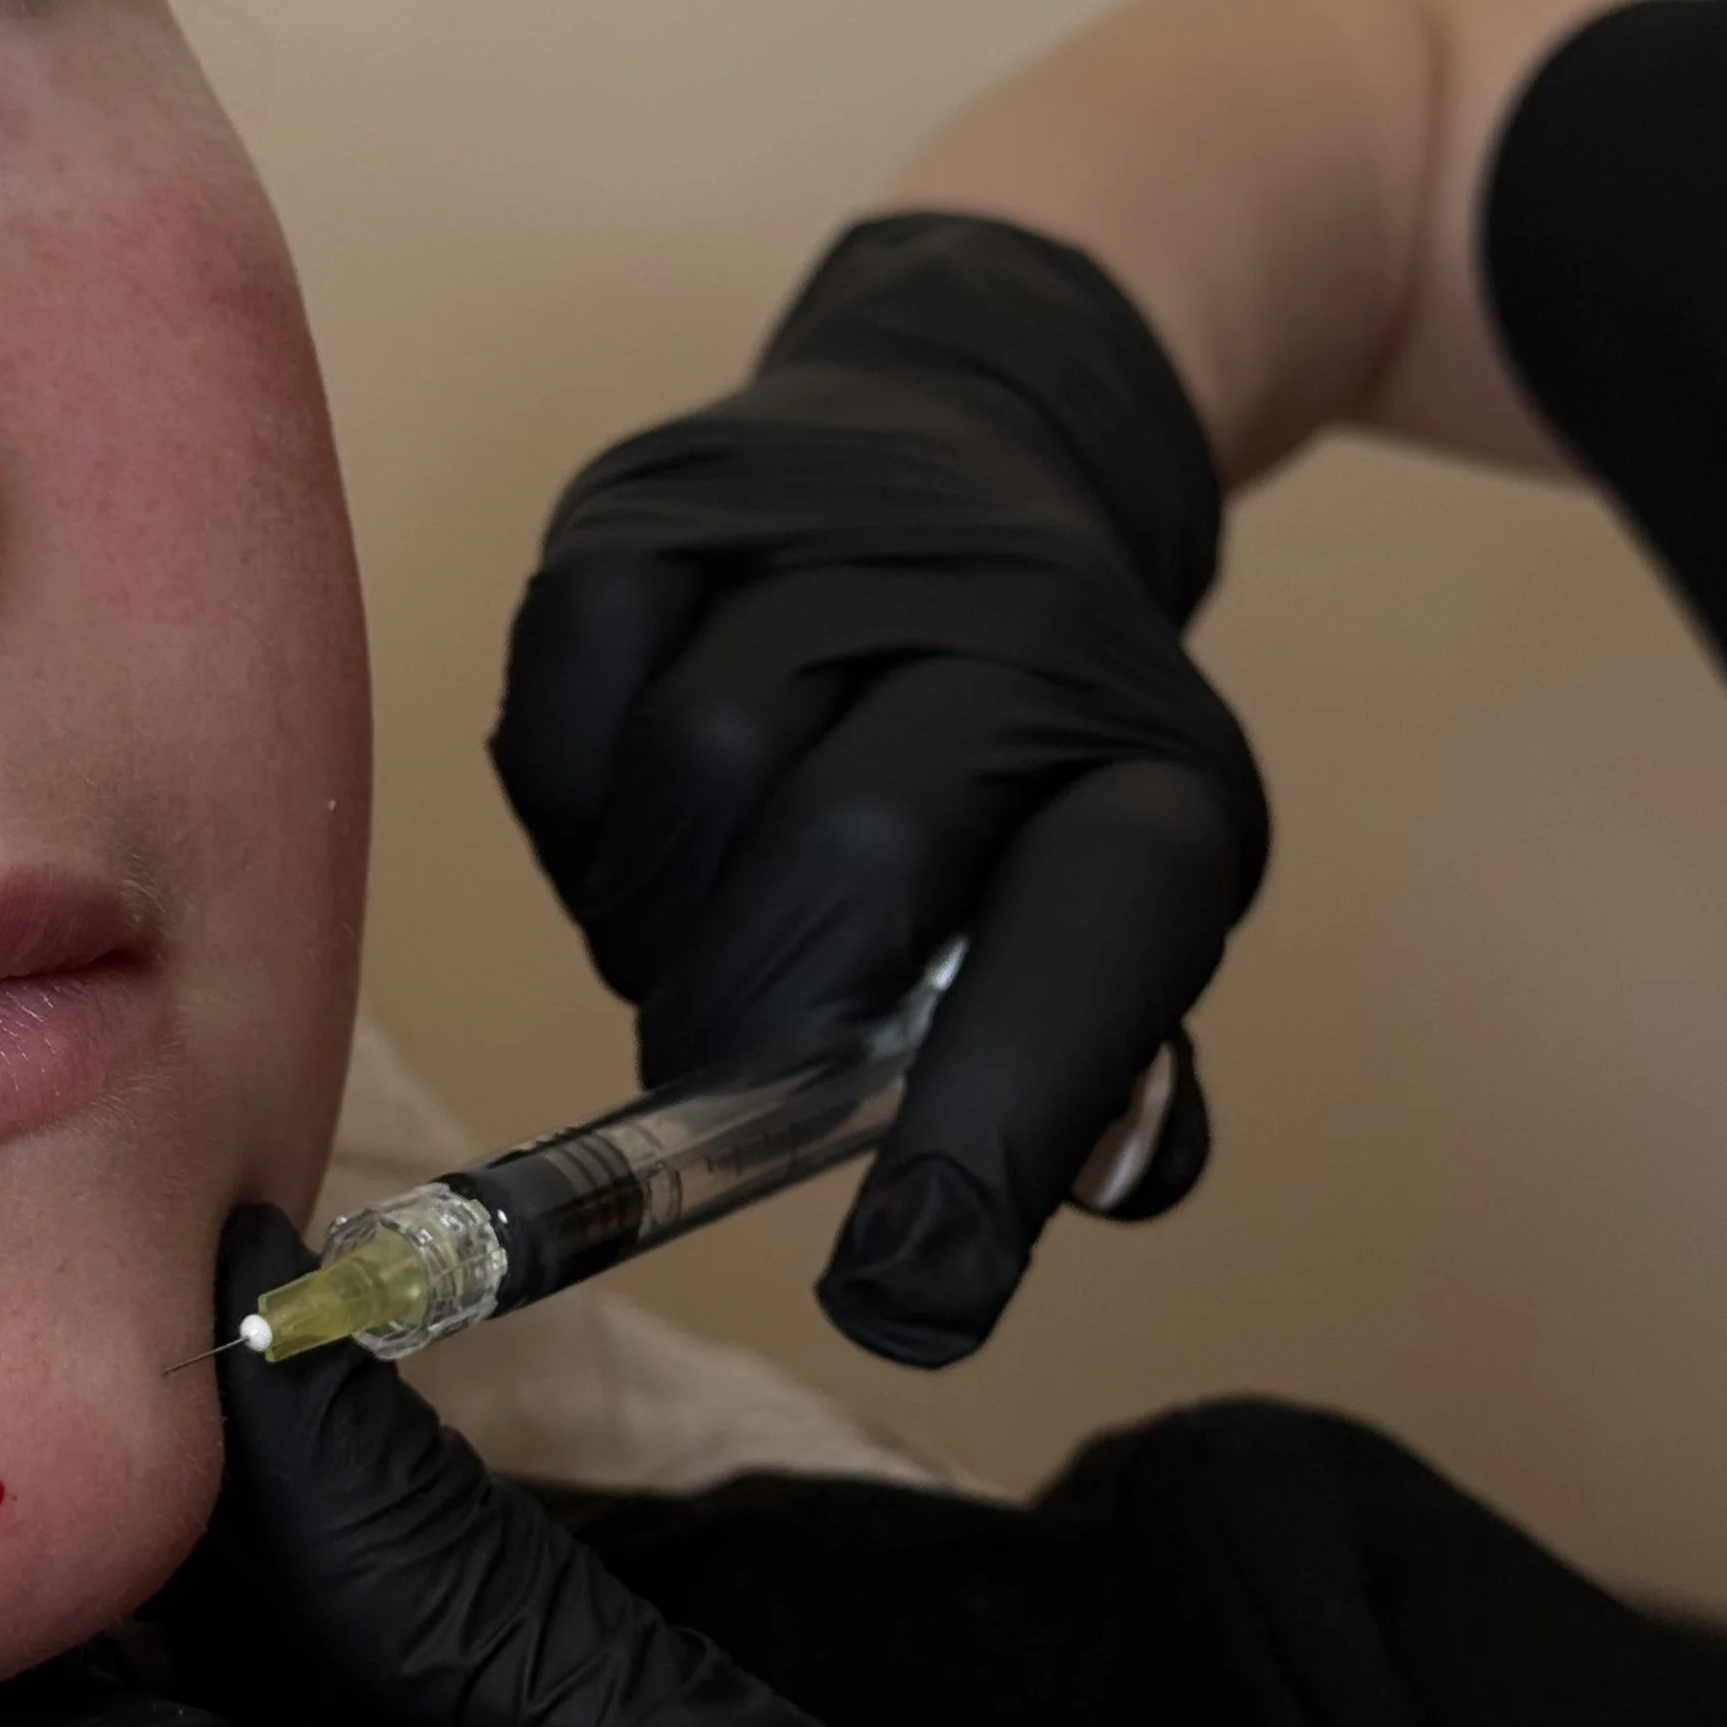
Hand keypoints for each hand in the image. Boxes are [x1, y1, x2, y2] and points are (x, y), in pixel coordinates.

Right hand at [491, 212, 1267, 1363]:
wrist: (974, 438)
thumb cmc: (1021, 751)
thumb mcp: (1111, 900)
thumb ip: (1068, 1085)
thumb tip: (943, 1270)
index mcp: (1154, 771)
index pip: (1092, 948)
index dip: (994, 1128)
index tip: (910, 1288)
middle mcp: (1023, 632)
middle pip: (852, 858)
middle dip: (759, 1019)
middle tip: (728, 1073)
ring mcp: (833, 539)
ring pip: (696, 769)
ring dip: (660, 915)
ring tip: (694, 930)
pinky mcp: (662, 498)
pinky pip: (572, 690)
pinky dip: (573, 806)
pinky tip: (634, 823)